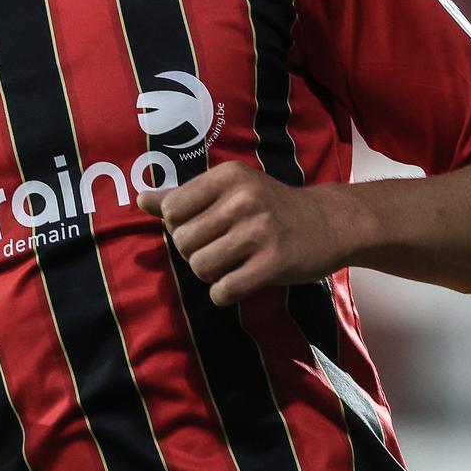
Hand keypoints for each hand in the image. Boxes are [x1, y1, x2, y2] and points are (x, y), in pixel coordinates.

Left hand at [138, 161, 356, 305]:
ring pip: (200, 267)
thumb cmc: (270, 206)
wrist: (330, 223)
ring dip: (210, 274)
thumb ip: (183, 196)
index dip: (181, 227)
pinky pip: (223, 290)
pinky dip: (225, 293)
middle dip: (196, 253)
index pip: (172, 210)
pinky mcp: (273, 263)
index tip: (204, 228)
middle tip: (222, 249)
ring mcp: (259, 231)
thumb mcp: (230, 190)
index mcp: (228, 177)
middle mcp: (243, 199)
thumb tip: (140, 199)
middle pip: (184, 242)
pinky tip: (242, 280)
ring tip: (232, 264)